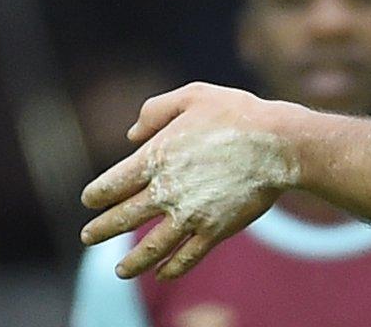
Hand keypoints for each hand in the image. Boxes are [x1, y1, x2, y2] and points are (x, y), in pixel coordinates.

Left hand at [79, 83, 302, 280]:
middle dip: (101, 230)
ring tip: (121, 272)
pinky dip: (171, 269)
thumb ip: (155, 111)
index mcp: (154, 159)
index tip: (93, 200)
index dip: (95, 196)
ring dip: (131, 263)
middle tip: (88, 237)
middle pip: (121, 219)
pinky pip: (187, 257)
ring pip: (149, 248)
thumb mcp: (194, 96)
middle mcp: (166, 192)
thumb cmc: (239, 114)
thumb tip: (131, 136)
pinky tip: (163, 274)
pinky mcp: (215, 230)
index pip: (108, 187)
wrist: (282, 143)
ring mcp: (190, 215)